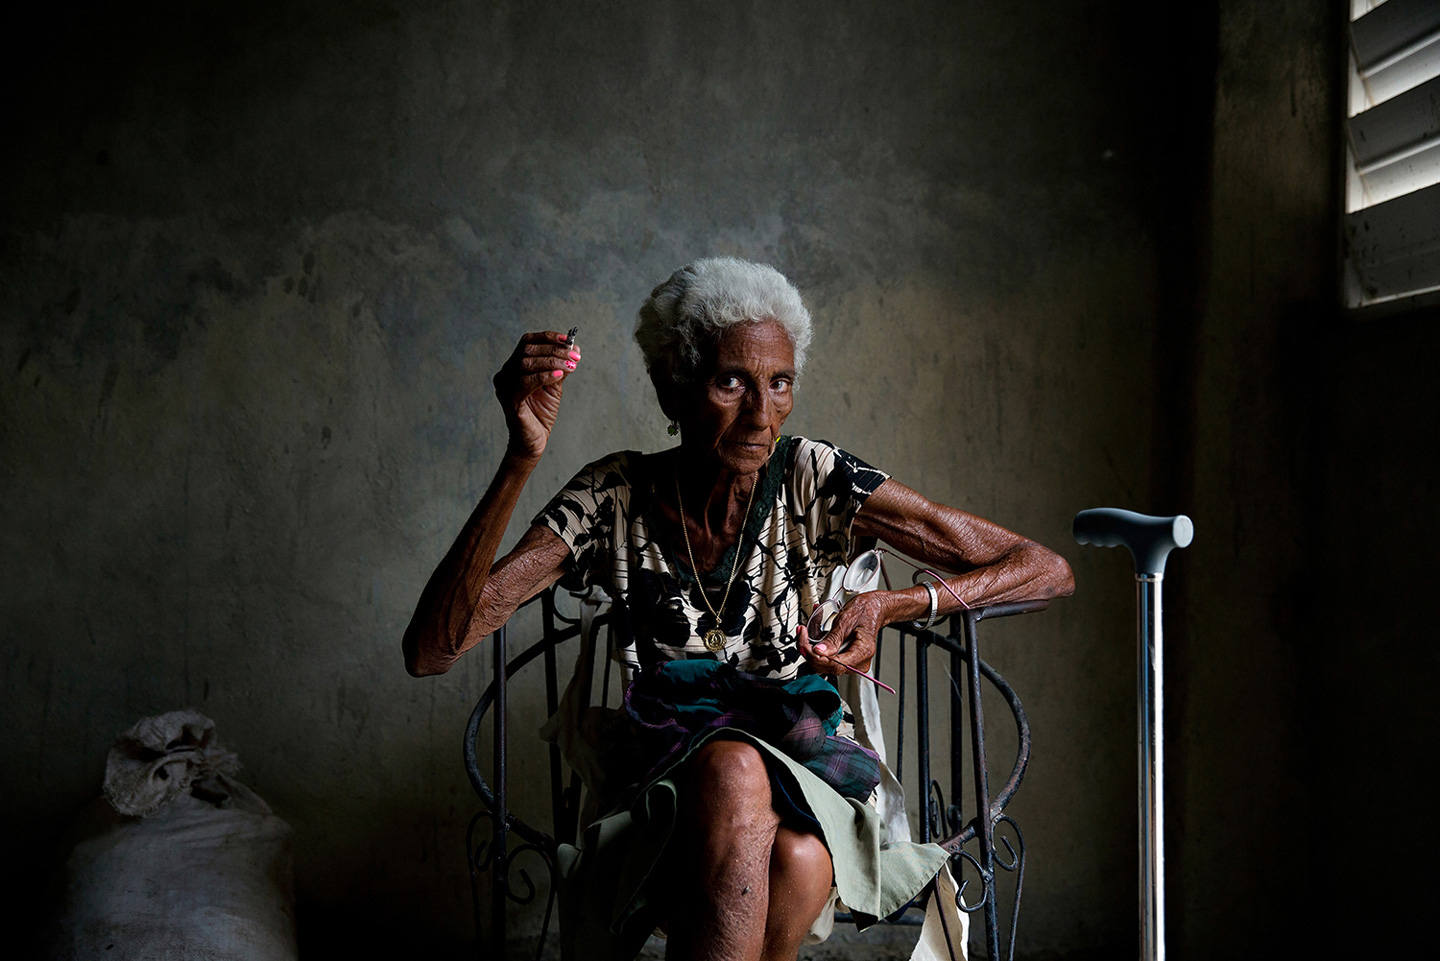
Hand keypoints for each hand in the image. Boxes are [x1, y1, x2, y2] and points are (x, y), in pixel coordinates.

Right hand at [492, 331, 581, 458]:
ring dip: (552, 361)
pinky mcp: (509, 401)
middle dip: (555, 350)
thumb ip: (560, 368)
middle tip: (575, 355)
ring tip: (571, 365)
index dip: (548, 337)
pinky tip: (559, 375)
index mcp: (513, 366)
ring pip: (526, 364)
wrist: (534, 441)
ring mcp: (504, 387)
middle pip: (528, 350)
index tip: (569, 340)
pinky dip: (544, 376)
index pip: (527, 342)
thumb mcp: (554, 385)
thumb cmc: (541, 412)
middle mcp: (505, 374)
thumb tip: (574, 349)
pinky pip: (525, 383)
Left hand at [796, 591, 887, 675]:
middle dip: (810, 650)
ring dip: (811, 646)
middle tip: (802, 633)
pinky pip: (825, 657)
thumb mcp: (846, 620)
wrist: (873, 608)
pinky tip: (813, 632)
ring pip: (823, 663)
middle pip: (826, 666)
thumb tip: (819, 652)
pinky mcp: (844, 659)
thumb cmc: (864, 611)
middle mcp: (858, 662)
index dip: (816, 657)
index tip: (805, 643)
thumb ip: (833, 638)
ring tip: (806, 630)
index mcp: (863, 652)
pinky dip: (816, 645)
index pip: (835, 665)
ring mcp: (851, 662)